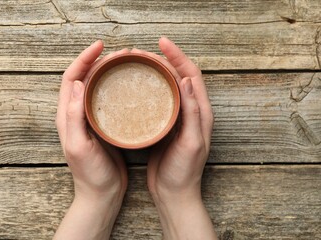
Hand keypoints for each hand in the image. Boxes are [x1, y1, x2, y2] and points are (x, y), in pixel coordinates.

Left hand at [54, 41, 127, 239]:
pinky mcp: (104, 126)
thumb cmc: (90, 174)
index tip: (100, 46)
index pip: (70, 78)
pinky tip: (130, 87)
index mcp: (66, 116)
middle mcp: (76, 114)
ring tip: (126, 63)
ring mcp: (91, 119)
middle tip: (120, 53)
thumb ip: (73, 116)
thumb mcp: (78, 146)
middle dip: (98, 61)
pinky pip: (108, 101)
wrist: (102, 194)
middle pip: (84, 79)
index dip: (83, 59)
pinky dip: (116, 89)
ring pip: (96, 88)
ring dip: (108, 72)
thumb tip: (76, 83)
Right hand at [132, 37, 215, 238]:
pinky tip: (137, 88)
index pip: (192, 75)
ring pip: (169, 87)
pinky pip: (159, 101)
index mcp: (201, 113)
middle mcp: (191, 112)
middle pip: (180, 76)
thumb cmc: (184, 173)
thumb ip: (192, 113)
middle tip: (144, 52)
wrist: (174, 194)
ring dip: (157, 72)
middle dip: (165, 59)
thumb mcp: (191, 143)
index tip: (162, 43)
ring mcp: (177, 118)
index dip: (179, 56)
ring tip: (139, 63)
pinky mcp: (165, 126)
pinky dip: (150, 89)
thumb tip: (188, 80)